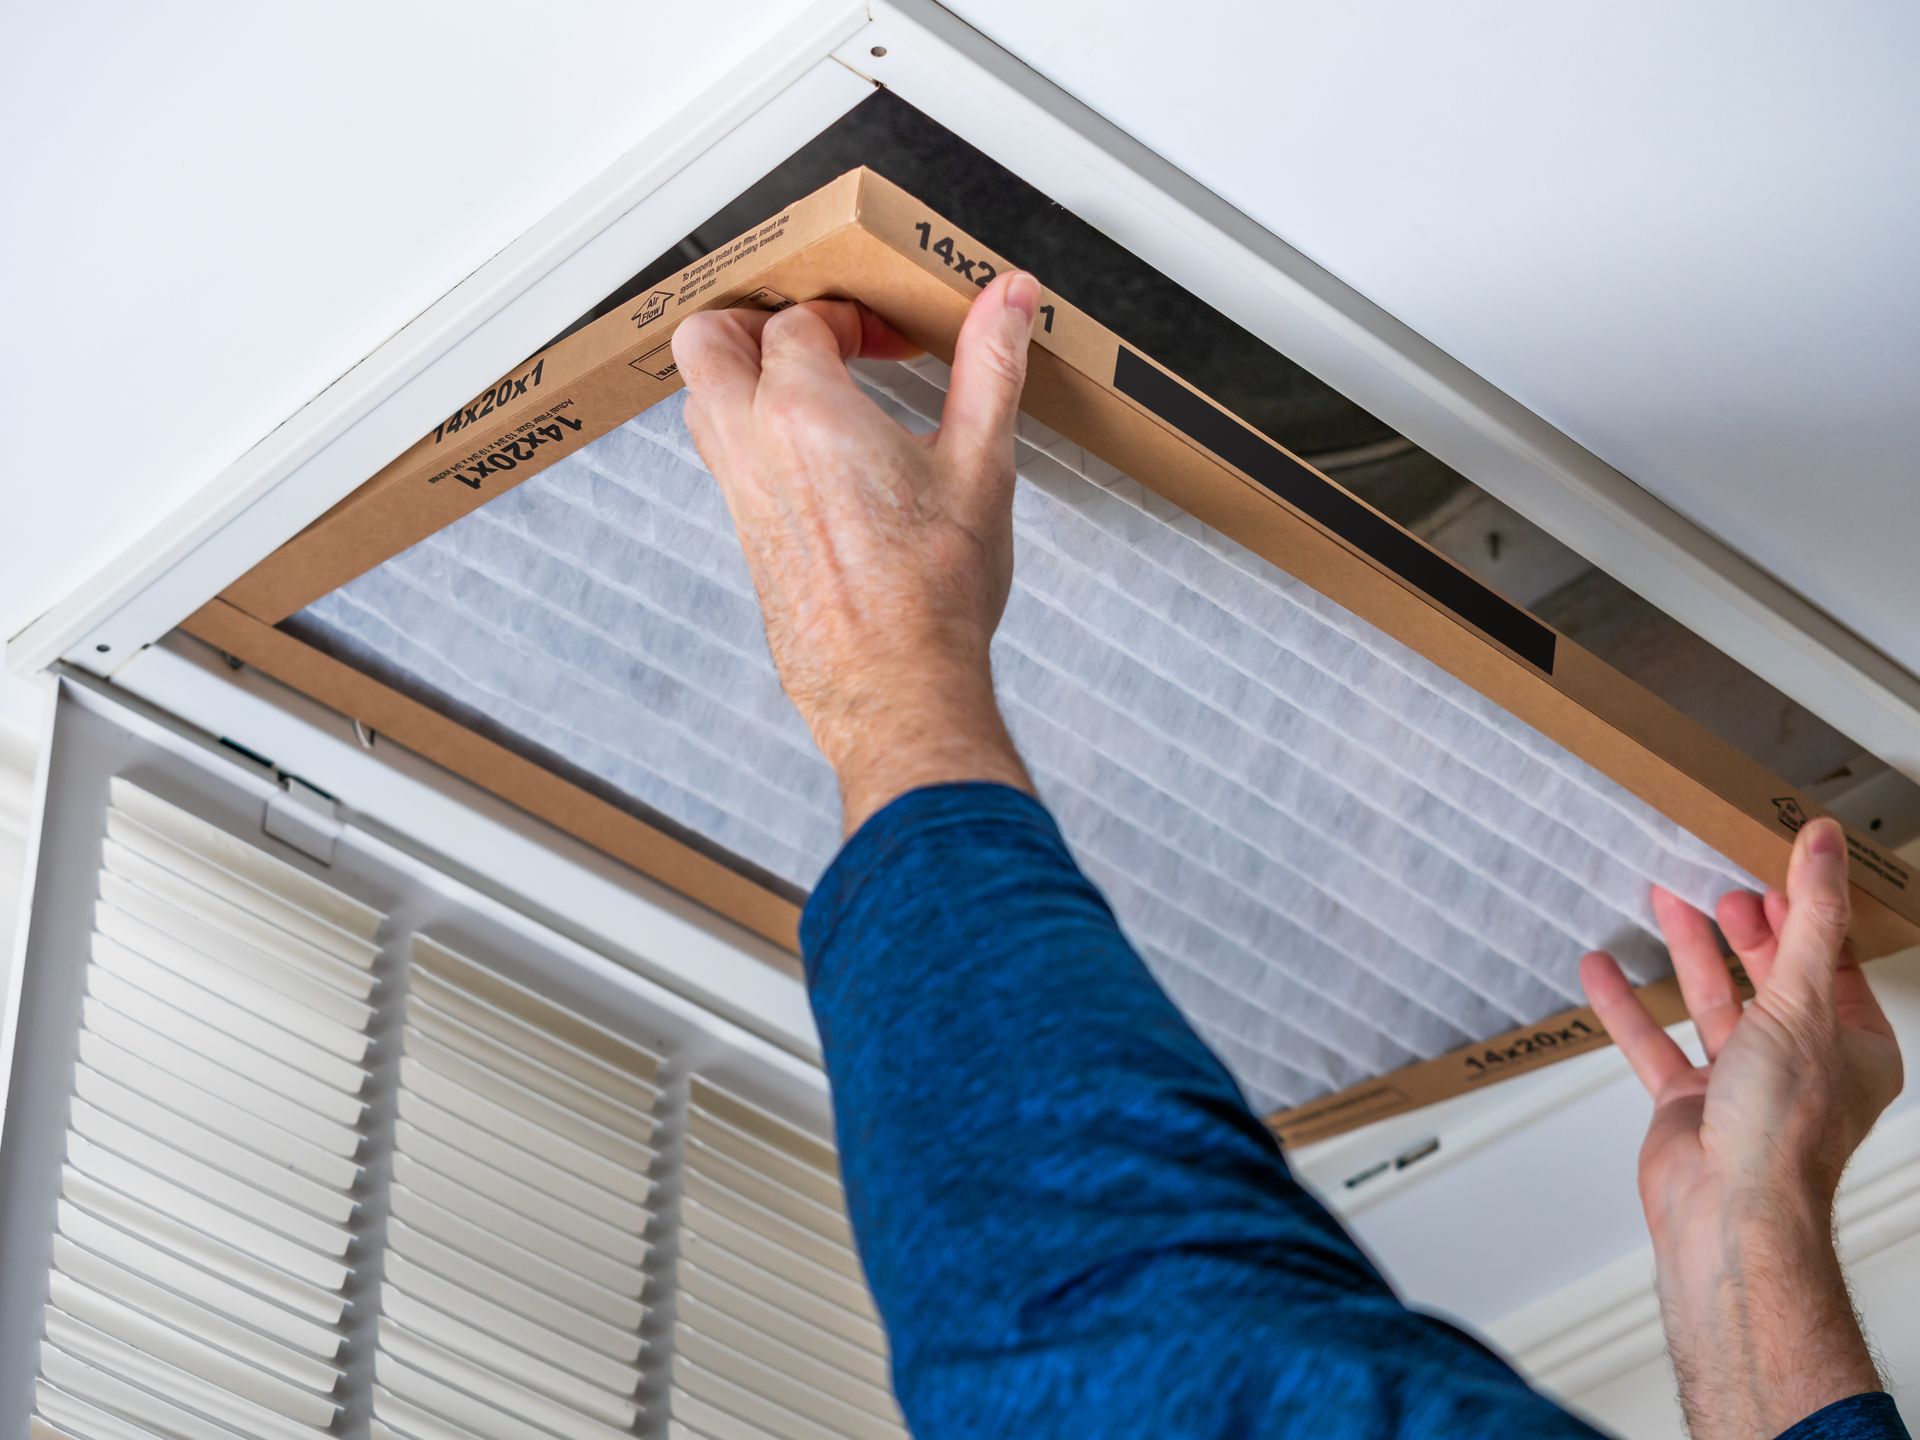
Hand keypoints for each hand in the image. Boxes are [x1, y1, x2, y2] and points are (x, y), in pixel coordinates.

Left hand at [672, 273, 1041, 832]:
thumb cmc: (933, 595)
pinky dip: (751, 433)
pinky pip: (723, 459)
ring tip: (813, 388)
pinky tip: (816, 456)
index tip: (889, 341)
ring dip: (743, 377)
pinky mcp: (746, 537)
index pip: (798, 321)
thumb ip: (990, 366)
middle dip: (754, 321)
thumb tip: (1010, 298)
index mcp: (805, 413)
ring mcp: (740, 496)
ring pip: (702, 401)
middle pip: (706, 341)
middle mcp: (754, 448)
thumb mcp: (980, 464)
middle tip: (816, 336)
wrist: (899, 688)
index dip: (848, 316)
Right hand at [1582, 817, 1902, 1438]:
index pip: (1832, 959)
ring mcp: (1742, 1084)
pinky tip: (1602, 969)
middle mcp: (1802, 1064)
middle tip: (1715, 877)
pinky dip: (1626, 1004)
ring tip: (1660, 897)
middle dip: (1742, 926)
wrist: (1729, 1212)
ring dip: (1686, 951)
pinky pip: (1654, 1041)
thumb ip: (1808, 918)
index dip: (1803, 909)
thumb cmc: (1782, 1128)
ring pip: (1712, 1002)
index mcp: (1854, 1046)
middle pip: (1770, 976)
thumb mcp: (1803, 1000)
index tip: (1775, 862)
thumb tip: (1823, 845)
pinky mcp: (1687, 1103)